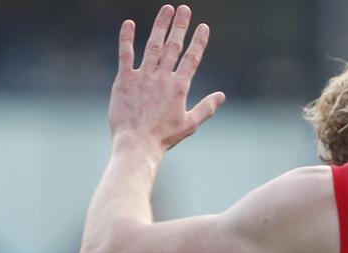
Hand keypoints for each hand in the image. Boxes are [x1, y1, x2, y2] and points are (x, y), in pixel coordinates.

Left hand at [110, 5, 224, 152]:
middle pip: (174, 46)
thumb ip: (206, 108)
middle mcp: (162, 78)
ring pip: (153, 45)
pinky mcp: (125, 80)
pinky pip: (126, 55)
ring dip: (160, 25)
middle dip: (180, 26)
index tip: (203, 26)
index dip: (198, 41)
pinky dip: (127, 39)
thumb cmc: (163, 138)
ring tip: (167, 9)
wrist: (137, 144)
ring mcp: (143, 77)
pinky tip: (129, 23)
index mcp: (179, 87)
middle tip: (185, 9)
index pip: (192, 58)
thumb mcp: (190, 124)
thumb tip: (222, 96)